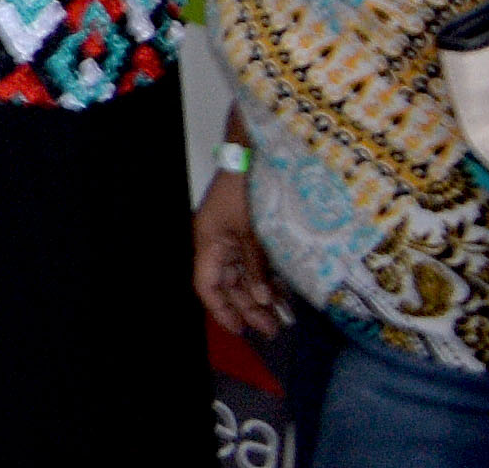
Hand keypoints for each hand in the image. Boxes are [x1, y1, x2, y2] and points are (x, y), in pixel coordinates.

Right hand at [191, 167, 284, 344]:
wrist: (252, 156)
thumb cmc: (245, 190)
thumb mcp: (252, 232)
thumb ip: (255, 267)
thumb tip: (260, 299)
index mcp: (208, 242)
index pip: (207, 286)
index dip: (221, 310)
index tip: (241, 331)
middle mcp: (216, 243)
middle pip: (227, 284)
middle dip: (247, 308)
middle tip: (272, 329)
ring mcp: (231, 237)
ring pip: (241, 275)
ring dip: (259, 296)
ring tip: (281, 317)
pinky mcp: (246, 232)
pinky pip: (253, 263)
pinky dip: (266, 279)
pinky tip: (282, 293)